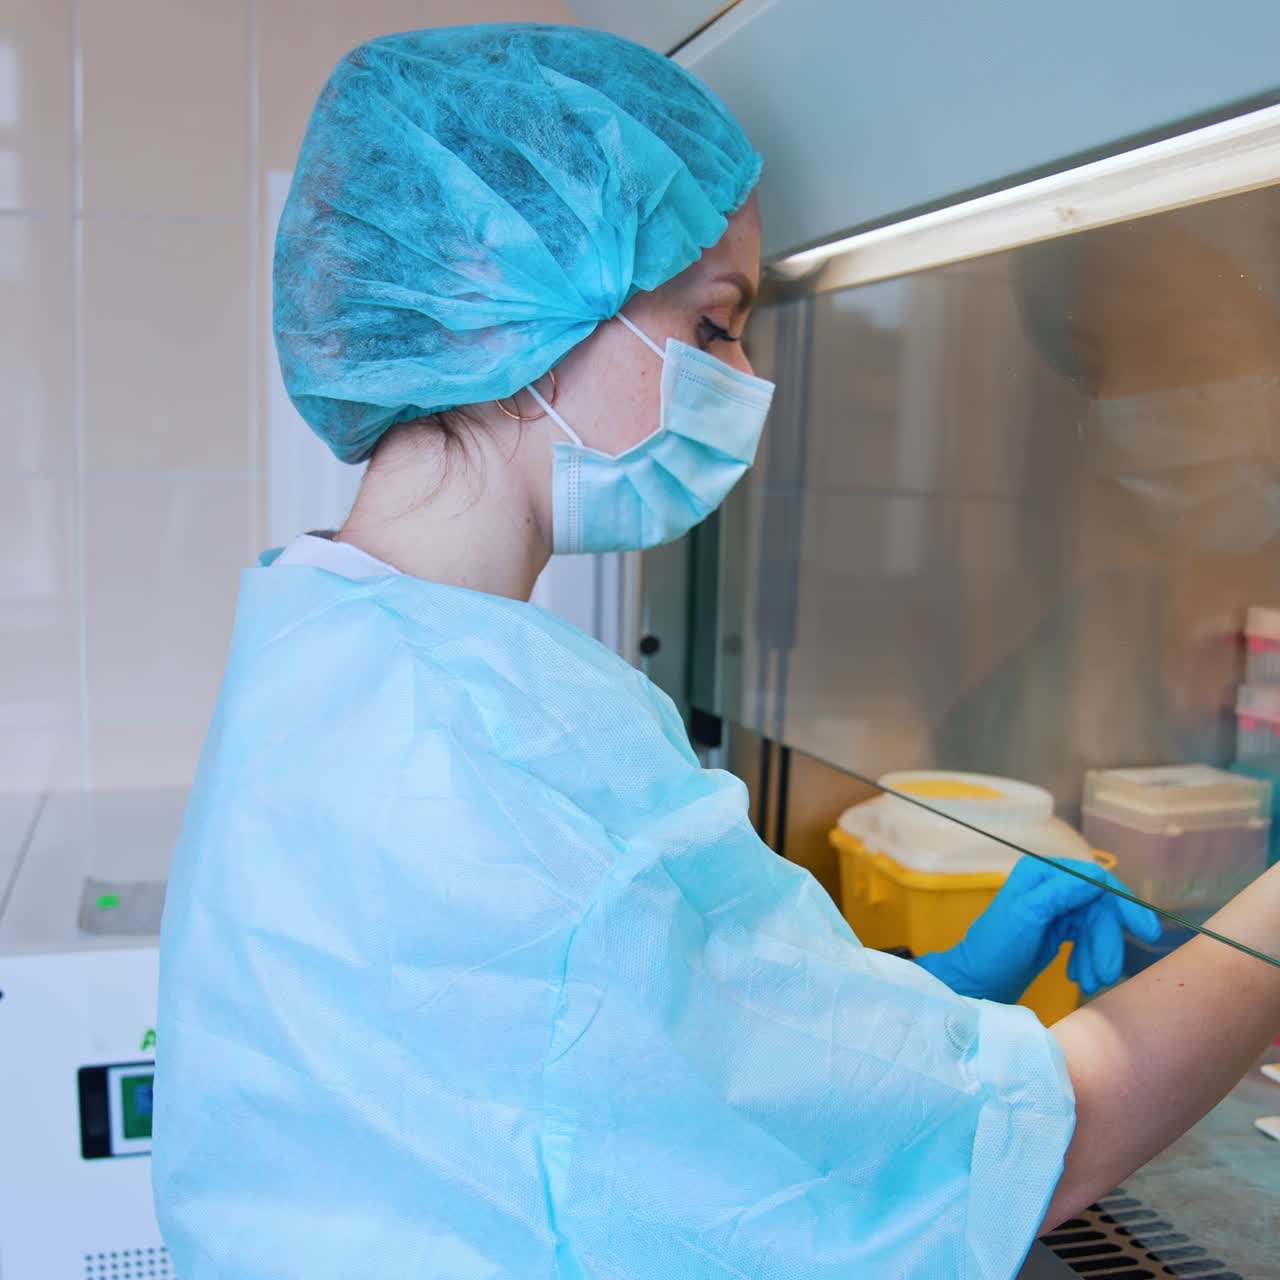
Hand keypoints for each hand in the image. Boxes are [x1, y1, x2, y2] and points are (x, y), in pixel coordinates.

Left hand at [916, 857, 1163, 1004]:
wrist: (977, 982)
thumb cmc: (995, 949)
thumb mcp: (1026, 917)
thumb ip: (1059, 894)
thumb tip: (1097, 880)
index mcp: (1042, 873)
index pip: (1095, 879)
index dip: (1124, 903)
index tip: (1145, 932)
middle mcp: (1051, 885)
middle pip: (1100, 907)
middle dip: (1107, 942)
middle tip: (1107, 975)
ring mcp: (1056, 907)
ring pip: (1097, 927)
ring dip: (1099, 956)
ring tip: (1091, 983)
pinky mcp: (1058, 929)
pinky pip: (1088, 940)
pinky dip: (1089, 959)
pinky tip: (1079, 978)